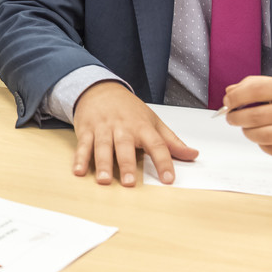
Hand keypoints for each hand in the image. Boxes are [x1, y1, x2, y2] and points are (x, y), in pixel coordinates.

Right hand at [71, 81, 197, 185]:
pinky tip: (79, 171)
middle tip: (130, 182)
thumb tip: (193, 155)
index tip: (168, 179)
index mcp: (142, 126)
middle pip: (125, 146)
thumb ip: (171, 141)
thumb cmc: (129, 109)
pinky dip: (80, 158)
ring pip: (102, 147)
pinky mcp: (86, 130)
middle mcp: (122, 127)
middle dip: (127, 164)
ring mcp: (103, 128)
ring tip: (105, 180)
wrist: (100, 89)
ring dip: (103, 164)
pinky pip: (83, 146)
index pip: (156, 145)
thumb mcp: (152, 121)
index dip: (163, 162)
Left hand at [222, 76, 271, 162]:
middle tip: (232, 116)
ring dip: (248, 131)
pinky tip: (269, 137)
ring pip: (258, 135)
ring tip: (249, 127)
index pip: (255, 90)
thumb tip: (231, 93)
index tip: (228, 100)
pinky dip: (264, 144)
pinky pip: (271, 149)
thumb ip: (262, 87)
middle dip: (235, 117)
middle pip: (253, 115)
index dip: (236, 96)